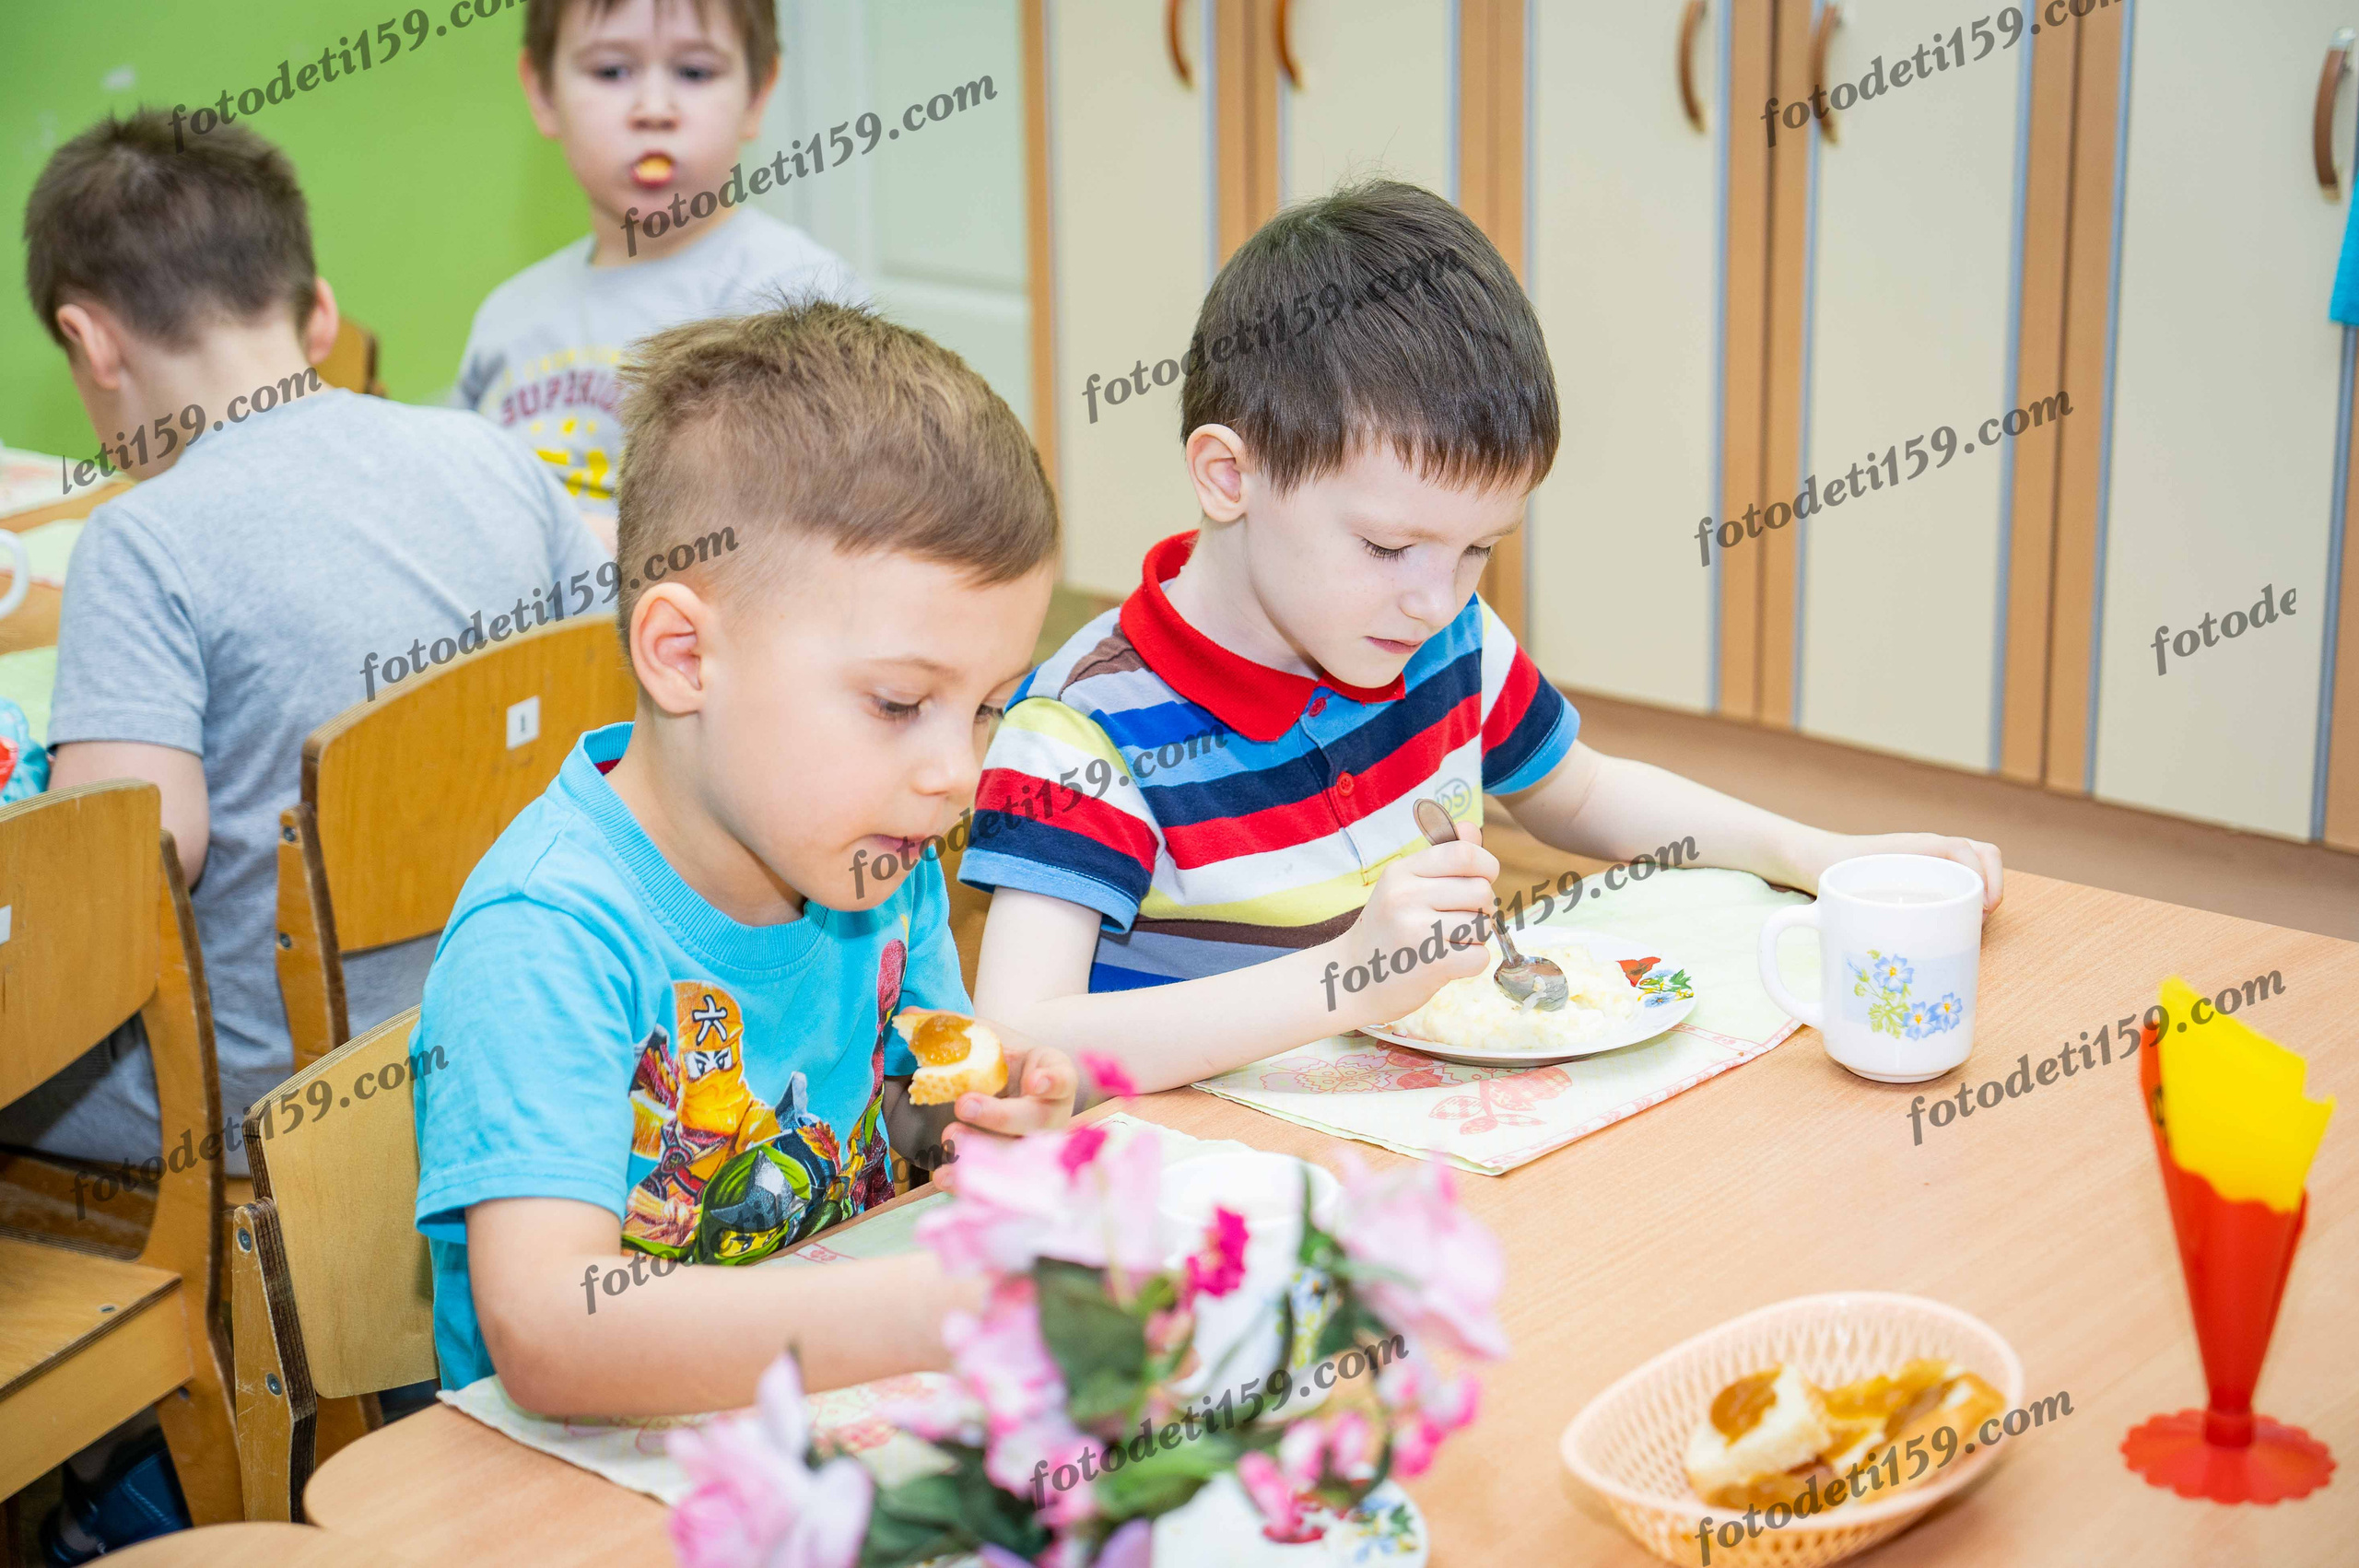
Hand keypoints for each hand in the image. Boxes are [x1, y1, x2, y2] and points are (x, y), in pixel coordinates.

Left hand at [933, 1034, 1076, 1189]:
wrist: (996, 1093)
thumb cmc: (995, 1062)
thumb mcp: (979, 1040)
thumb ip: (948, 1028)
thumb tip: (909, 1016)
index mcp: (1049, 1074)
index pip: (1062, 1078)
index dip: (1053, 1081)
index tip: (1035, 1082)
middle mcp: (1047, 1115)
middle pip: (1035, 1121)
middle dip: (1000, 1115)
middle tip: (964, 1104)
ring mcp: (1030, 1147)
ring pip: (1014, 1156)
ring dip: (983, 1150)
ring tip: (947, 1137)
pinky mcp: (1008, 1172)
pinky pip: (991, 1183)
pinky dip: (967, 1181)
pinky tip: (943, 1176)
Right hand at [1326, 824, 1498, 1026]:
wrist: (1354, 980)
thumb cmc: (1388, 930)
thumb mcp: (1405, 886)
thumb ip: (1443, 858)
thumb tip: (1471, 828)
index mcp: (1401, 871)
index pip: (1464, 853)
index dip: (1486, 865)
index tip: (1481, 879)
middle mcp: (1405, 895)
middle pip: (1481, 890)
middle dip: (1481, 908)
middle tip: (1458, 921)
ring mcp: (1416, 930)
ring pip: (1483, 925)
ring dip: (1474, 939)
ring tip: (1445, 943)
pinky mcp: (1430, 964)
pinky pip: (1479, 957)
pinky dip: (1470, 963)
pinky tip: (1446, 963)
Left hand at [1806, 832, 2003, 911]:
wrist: (1819, 859)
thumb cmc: (1832, 868)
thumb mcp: (1841, 883)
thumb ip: (1848, 904)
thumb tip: (1851, 930)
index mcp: (1914, 847)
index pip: (1961, 849)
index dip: (1981, 875)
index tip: (1981, 905)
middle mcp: (1930, 851)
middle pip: (1984, 855)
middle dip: (1994, 884)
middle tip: (1981, 918)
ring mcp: (1934, 862)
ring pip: (1978, 867)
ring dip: (1988, 890)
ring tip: (1974, 923)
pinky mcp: (1933, 877)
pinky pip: (1964, 880)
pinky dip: (1973, 897)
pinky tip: (1960, 925)